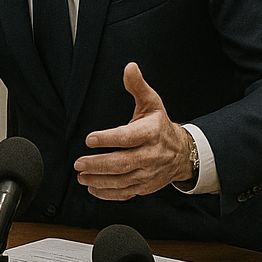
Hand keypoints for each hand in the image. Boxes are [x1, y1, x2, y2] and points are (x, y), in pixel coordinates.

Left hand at [75, 63, 195, 200]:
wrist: (183, 153)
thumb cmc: (160, 126)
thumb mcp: (152, 103)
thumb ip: (137, 86)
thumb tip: (129, 67)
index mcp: (150, 133)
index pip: (128, 137)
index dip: (109, 138)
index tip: (90, 139)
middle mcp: (150, 155)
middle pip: (122, 163)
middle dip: (99, 164)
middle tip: (79, 162)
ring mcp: (148, 174)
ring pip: (122, 180)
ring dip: (99, 180)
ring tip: (81, 175)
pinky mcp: (145, 187)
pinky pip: (126, 193)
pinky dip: (108, 193)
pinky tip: (92, 188)